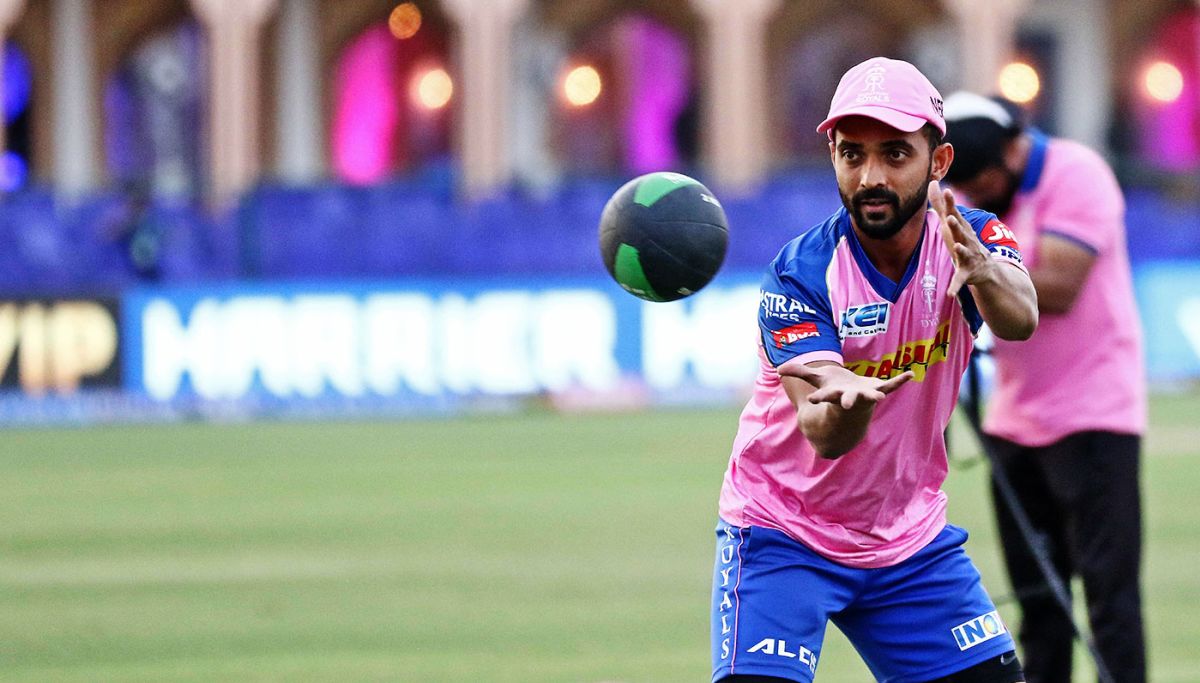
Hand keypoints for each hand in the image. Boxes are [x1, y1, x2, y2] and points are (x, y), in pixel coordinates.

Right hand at [780, 362, 913, 409]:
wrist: (853, 405)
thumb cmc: (834, 390)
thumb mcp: (817, 380)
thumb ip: (799, 373)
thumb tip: (778, 370)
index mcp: (834, 395)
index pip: (824, 397)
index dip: (819, 398)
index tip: (814, 400)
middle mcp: (850, 398)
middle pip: (848, 401)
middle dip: (848, 401)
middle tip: (847, 404)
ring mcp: (866, 395)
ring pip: (871, 396)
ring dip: (875, 395)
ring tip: (880, 395)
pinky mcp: (879, 389)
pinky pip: (891, 386)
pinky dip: (900, 381)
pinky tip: (910, 374)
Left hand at [928, 180, 997, 296]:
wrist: (987, 268)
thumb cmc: (964, 241)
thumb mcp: (952, 223)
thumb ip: (941, 204)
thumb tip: (933, 182)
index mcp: (961, 229)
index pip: (955, 214)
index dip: (951, 203)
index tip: (946, 190)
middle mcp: (967, 241)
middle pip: (961, 231)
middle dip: (956, 225)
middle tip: (950, 217)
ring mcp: (968, 257)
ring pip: (963, 252)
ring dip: (960, 249)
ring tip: (955, 246)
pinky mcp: (966, 273)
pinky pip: (959, 280)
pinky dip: (954, 287)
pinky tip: (949, 294)